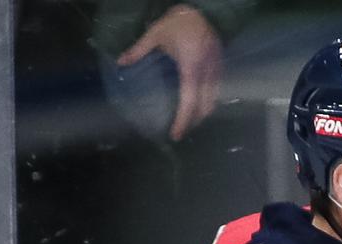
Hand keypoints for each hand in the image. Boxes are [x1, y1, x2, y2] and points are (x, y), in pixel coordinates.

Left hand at [118, 4, 223, 140]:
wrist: (199, 11)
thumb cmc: (176, 23)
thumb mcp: (154, 34)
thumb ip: (138, 50)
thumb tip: (120, 63)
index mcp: (191, 67)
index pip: (189, 102)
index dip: (183, 121)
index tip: (175, 134)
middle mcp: (207, 72)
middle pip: (204, 107)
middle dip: (193, 121)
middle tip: (180, 130)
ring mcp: (217, 71)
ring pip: (213, 102)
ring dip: (202, 114)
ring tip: (188, 120)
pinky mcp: (221, 69)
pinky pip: (217, 92)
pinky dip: (207, 102)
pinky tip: (198, 105)